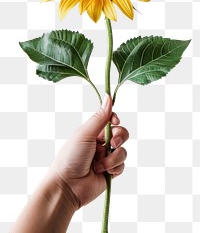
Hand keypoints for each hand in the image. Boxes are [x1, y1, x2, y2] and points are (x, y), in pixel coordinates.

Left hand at [49, 93, 128, 208]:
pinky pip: (122, 165)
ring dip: (113, 157)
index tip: (115, 121)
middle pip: (121, 133)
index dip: (115, 119)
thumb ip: (100, 117)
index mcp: (91, 132)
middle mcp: (100, 144)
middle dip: (119, 137)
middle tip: (111, 142)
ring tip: (99, 165)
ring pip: (123, 151)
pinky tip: (103, 172)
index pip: (109, 120)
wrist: (67, 187)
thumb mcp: (85, 133)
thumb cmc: (71, 158)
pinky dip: (114, 167)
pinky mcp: (110, 172)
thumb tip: (108, 95)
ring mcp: (105, 158)